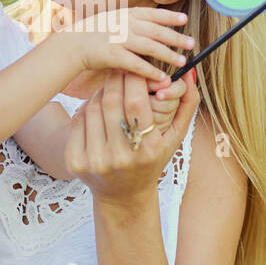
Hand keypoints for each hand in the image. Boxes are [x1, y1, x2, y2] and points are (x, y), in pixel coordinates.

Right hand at [53, 7, 192, 83]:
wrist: (71, 44)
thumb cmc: (93, 34)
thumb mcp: (112, 20)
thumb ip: (130, 22)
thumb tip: (150, 25)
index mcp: (125, 14)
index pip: (152, 14)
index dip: (169, 17)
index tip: (184, 20)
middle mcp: (125, 25)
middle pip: (156, 31)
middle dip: (175, 37)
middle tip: (191, 43)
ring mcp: (119, 40)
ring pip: (150, 47)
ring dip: (168, 54)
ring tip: (182, 61)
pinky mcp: (114, 56)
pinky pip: (137, 64)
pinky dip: (151, 71)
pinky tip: (162, 77)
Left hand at [66, 68, 200, 204]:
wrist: (124, 196)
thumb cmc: (153, 159)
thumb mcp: (176, 136)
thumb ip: (187, 102)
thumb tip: (189, 71)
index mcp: (148, 149)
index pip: (135, 101)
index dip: (134, 78)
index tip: (135, 68)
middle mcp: (120, 156)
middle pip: (111, 100)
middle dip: (116, 79)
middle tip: (120, 70)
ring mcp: (95, 160)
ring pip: (92, 107)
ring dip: (101, 92)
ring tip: (111, 91)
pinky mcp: (76, 162)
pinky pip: (78, 121)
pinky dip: (87, 109)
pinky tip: (98, 110)